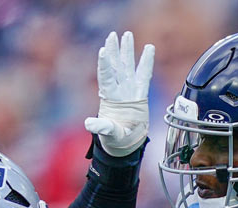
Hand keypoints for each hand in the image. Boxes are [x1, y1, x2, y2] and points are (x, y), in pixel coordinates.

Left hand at [84, 31, 153, 156]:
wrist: (127, 142)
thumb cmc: (115, 139)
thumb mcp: (108, 132)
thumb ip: (101, 126)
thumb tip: (88, 123)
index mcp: (109, 97)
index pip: (106, 77)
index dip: (104, 64)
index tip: (104, 50)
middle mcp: (118, 90)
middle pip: (115, 66)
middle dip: (114, 50)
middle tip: (113, 35)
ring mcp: (129, 90)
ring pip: (128, 66)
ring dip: (127, 50)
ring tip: (127, 34)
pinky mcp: (140, 93)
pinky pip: (144, 74)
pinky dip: (147, 61)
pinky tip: (149, 47)